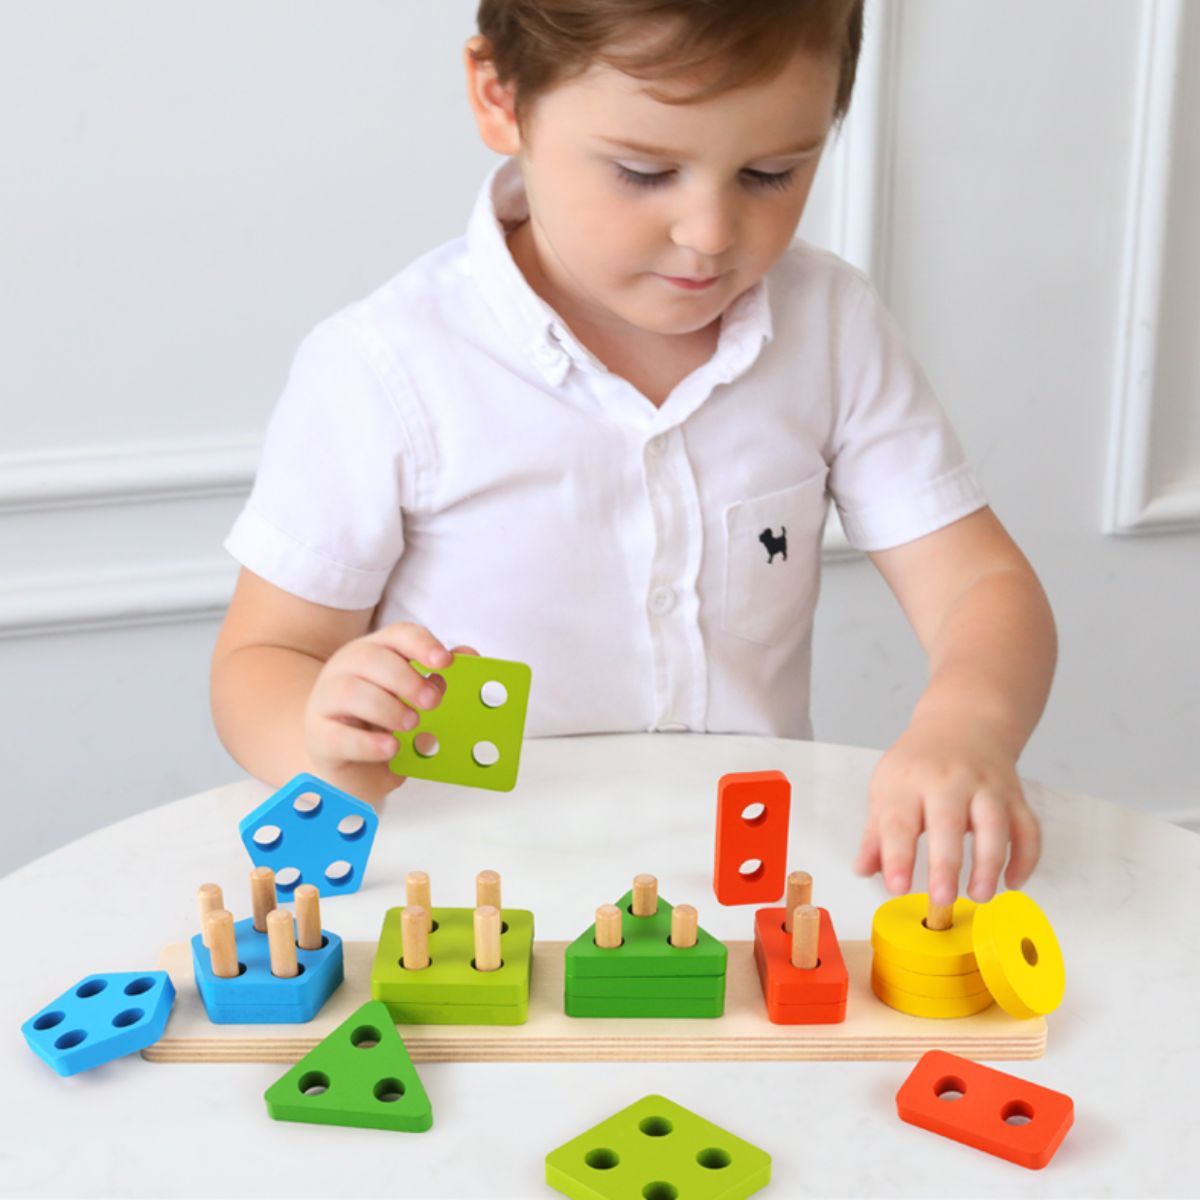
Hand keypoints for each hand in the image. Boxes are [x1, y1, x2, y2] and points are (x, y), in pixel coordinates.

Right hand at [304, 622, 476, 777]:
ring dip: (388, 707)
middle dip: (407, 679)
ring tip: (411, 724)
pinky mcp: (318, 736)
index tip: (445, 661)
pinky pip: (338, 735)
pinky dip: (368, 742)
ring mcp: (326, 700)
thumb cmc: (381, 723)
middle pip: (371, 658)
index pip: (397, 635)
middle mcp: (346, 669)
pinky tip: (390, 748)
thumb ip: (437, 677)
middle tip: (433, 702)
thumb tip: (468, 654)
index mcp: (375, 652)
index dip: (422, 644)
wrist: (345, 760)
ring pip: (351, 691)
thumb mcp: (412, 700)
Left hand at [852, 715, 1040, 904]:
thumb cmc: (919, 763)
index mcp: (908, 780)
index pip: (899, 821)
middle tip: (941, 899)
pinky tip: (1013, 882)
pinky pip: (1027, 827)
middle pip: (947, 822)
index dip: (897, 856)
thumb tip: (863, 870)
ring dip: (990, 863)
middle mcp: (948, 780)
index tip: (896, 887)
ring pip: (994, 824)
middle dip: (945, 864)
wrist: (963, 723)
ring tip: (980, 895)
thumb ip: (877, 833)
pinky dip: (1025, 857)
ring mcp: (985, 786)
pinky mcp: (1014, 795)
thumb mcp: (887, 788)